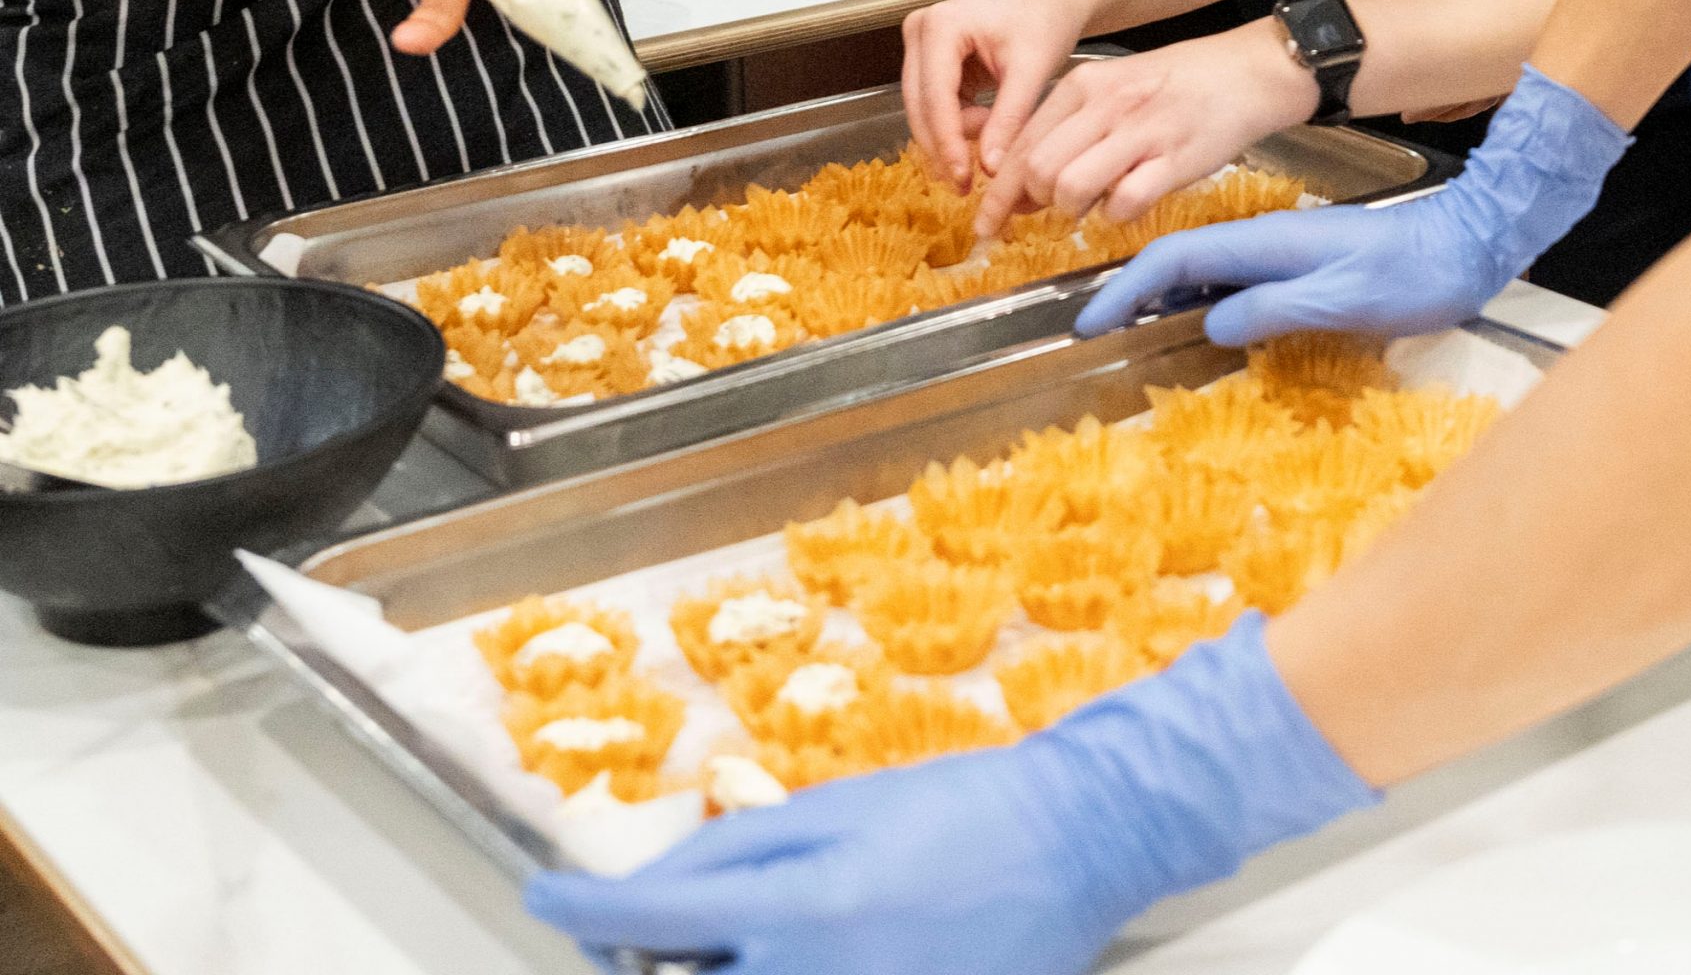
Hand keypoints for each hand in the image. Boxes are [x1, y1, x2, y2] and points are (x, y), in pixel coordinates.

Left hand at [524, 617, 1372, 974]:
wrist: (1071, 844)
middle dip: (642, 965)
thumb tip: (660, 895)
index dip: (584, 916)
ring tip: (708, 949)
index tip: (541, 901)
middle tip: (628, 941)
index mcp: (806, 905)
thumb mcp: (837, 808)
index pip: (656, 921)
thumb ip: (744, 856)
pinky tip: (769, 959)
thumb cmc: (956, 808)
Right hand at [901, 0, 1094, 193]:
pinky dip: (957, 125)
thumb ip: (1009, 119)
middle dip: (945, 145)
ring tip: (993, 137)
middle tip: (967, 184)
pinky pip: (934, 106)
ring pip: (924, 110)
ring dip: (953, 135)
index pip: (935, 96)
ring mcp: (920, 45)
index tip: (962, 179)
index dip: (947, 142)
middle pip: (921, 105)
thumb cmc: (1045, 23)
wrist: (1051, 2)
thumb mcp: (1032, 71)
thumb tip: (989, 169)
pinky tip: (987, 126)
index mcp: (941, 26)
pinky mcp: (928, 61)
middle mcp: (920, 31)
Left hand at [972, 20, 1317, 240]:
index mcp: (1083, 85)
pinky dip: (1116, 215)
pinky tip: (1125, 206)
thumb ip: (1068, 129)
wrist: (1247, 72)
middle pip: (1035, 167)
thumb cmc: (1177, 85)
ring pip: (1070, 186)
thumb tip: (1021, 183)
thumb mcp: (1113, 90)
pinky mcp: (1176, 159)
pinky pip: (1125, 201)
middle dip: (1024, 204)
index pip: (1019, 141)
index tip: (986, 219)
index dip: (997, 189)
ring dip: (1069, 209)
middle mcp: (1106, 106)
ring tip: (1084, 208)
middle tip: (1032, 219)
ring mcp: (1141, 132)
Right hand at [1075, 65, 1629, 347]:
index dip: (1128, 289)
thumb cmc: (1413, 275)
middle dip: (1131, 292)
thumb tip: (1212, 324)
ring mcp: (1282, 249)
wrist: (1469, 243)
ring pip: (1204, 269)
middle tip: (1096, 333)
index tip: (1090, 320)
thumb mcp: (1345, 300)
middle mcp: (1266, 239)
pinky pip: (1234, 280)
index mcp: (1266, 242)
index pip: (1176, 258)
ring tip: (1131, 333)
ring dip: (1163, 297)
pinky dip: (1201, 299)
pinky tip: (1198, 324)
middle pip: (1180, 260)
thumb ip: (1276, 309)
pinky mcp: (1300, 264)